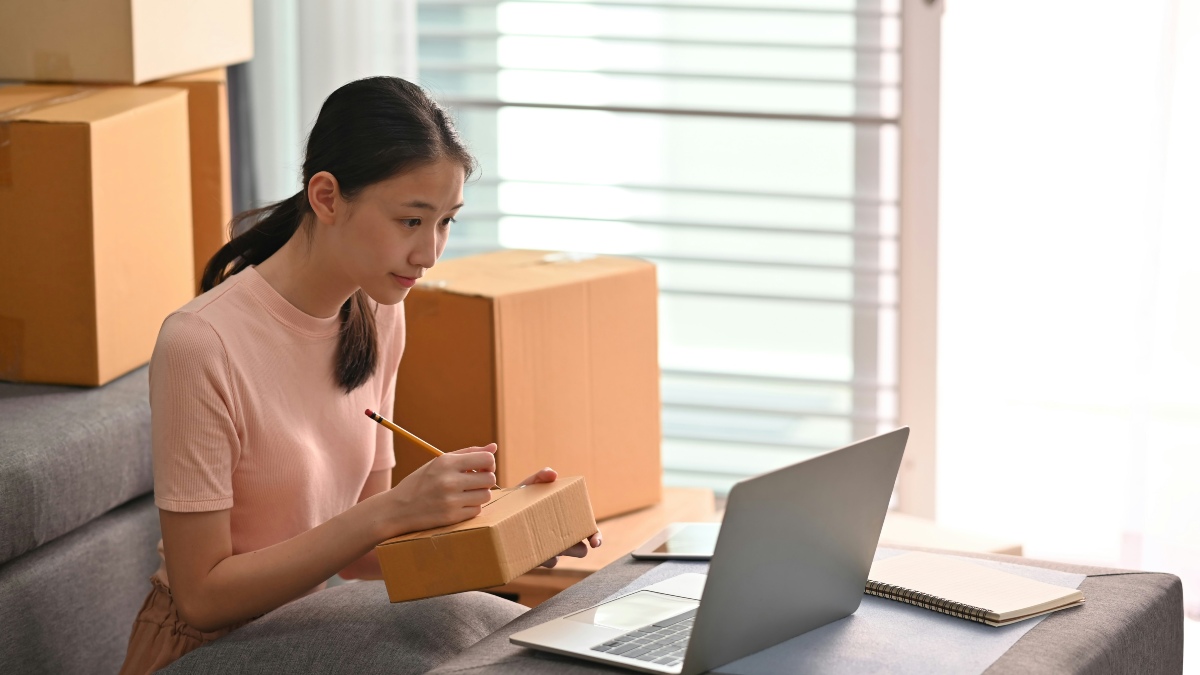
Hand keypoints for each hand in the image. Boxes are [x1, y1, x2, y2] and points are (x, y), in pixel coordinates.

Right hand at [376, 444, 497, 535]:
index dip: (489, 464)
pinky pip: (477, 510)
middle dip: (485, 480)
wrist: (398, 509)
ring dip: (479, 495)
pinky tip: (458, 505)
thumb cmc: (421, 482)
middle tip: (473, 482)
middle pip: (490, 479)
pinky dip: (471, 508)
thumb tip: (494, 448)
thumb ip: (468, 453)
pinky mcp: (452, 517)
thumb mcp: (439, 462)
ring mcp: (451, 500)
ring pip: (486, 496)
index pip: (487, 459)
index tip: (481, 468)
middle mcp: (449, 481)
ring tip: (465, 493)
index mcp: (446, 463)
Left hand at [516, 467, 603, 567]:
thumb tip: (552, 474)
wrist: (496, 512)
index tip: (595, 542)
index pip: (589, 531)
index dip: (596, 537)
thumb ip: (541, 476)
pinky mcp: (533, 557)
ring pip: (559, 557)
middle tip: (573, 545)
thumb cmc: (520, 497)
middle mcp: (560, 536)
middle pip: (579, 549)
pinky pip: (541, 562)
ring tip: (550, 546)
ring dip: (557, 552)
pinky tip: (532, 550)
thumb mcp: (530, 484)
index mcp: (567, 520)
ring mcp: (547, 548)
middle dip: (578, 549)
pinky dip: (540, 557)